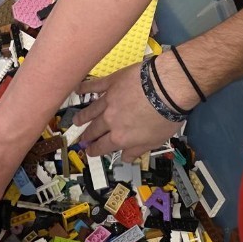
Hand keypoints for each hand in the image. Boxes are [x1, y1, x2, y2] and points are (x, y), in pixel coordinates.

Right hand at [76, 55, 195, 159]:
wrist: (166, 88)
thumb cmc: (165, 117)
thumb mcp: (155, 141)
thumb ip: (137, 150)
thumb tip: (125, 158)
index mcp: (120, 137)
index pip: (103, 146)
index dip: (95, 150)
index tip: (89, 152)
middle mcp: (110, 120)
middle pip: (95, 130)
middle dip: (87, 136)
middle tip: (82, 138)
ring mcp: (108, 100)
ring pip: (91, 111)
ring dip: (83, 117)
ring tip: (76, 121)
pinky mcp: (111, 83)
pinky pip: (94, 86)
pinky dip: (85, 88)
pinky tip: (77, 90)